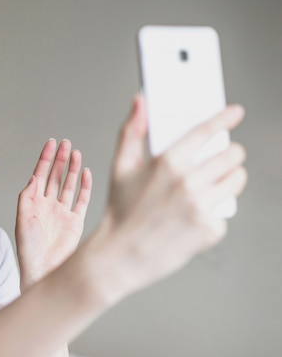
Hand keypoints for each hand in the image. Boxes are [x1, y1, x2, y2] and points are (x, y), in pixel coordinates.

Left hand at [15, 139, 91, 289]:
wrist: (43, 270)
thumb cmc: (29, 249)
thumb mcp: (22, 219)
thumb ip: (27, 197)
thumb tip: (34, 176)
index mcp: (34, 203)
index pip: (41, 175)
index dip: (46, 159)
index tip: (51, 143)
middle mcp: (49, 205)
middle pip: (56, 176)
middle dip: (61, 160)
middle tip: (66, 144)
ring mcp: (63, 212)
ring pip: (70, 185)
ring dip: (73, 169)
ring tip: (76, 153)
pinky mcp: (76, 222)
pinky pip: (82, 200)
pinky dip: (85, 186)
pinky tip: (86, 173)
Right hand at [91, 94, 246, 298]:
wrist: (119, 256)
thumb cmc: (120, 211)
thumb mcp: (121, 168)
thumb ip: (131, 131)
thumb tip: (140, 100)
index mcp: (167, 163)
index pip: (206, 131)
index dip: (224, 118)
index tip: (235, 112)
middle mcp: (188, 182)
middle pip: (232, 155)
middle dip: (229, 154)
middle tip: (220, 160)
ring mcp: (201, 206)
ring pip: (236, 180)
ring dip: (229, 180)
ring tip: (208, 187)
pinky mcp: (211, 229)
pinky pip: (226, 211)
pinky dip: (214, 213)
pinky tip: (193, 217)